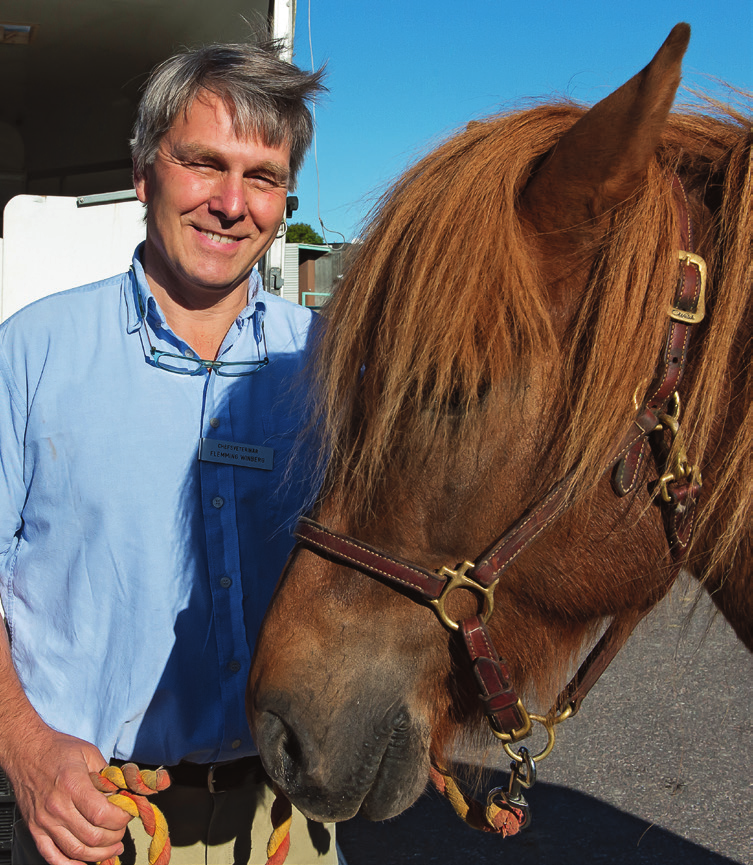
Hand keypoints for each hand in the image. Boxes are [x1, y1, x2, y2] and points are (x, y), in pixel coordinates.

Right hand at [6, 726, 131, 864]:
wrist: (26, 752)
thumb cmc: (58, 750)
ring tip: (113, 848)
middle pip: (93, 836)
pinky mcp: (35, 830)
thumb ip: (107, 776)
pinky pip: (53, 856)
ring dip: (99, 854)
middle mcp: (57, 807)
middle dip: (115, 836)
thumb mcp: (89, 753)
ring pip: (76, 850)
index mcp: (73, 785)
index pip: (103, 815)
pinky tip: (86, 863)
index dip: (121, 819)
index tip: (128, 813)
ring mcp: (44, 822)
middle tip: (122, 829)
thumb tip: (122, 795)